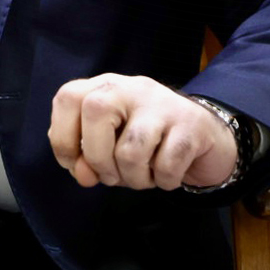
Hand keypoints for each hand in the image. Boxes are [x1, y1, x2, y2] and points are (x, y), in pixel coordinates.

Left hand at [48, 74, 236, 190]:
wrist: (206, 138)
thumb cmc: (148, 143)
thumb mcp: (111, 145)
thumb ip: (87, 157)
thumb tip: (83, 174)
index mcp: (105, 87)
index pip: (67, 98)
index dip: (63, 138)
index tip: (76, 165)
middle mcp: (131, 87)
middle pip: (95, 113)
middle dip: (97, 159)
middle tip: (112, 176)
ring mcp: (163, 104)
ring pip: (130, 149)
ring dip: (134, 178)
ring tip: (143, 177)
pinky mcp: (191, 125)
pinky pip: (166, 165)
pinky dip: (164, 182)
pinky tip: (167, 175)